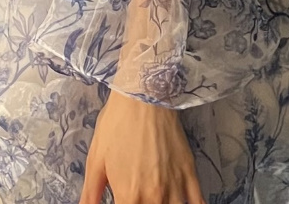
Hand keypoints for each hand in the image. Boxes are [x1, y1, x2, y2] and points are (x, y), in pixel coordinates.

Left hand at [79, 90, 205, 203]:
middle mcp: (155, 197)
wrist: (144, 95)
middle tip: (137, 198)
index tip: (122, 202)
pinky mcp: (190, 174)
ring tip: (156, 200)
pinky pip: (198, 203)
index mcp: (129, 196)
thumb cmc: (116, 125)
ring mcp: (175, 187)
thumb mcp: (95, 160)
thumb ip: (90, 195)